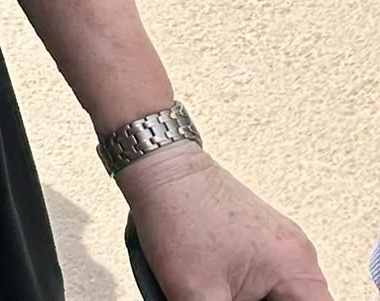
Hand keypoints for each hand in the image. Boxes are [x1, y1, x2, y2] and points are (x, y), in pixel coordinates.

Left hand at [120, 144, 329, 298]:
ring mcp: (278, 245)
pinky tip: (216, 291)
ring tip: (214, 293)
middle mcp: (297, 255)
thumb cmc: (179, 217)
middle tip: (220, 298)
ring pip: (276, 298)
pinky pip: (265, 284)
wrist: (158, 167)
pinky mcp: (257, 240)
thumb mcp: (198, 294)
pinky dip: (246, 296)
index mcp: (297, 269)